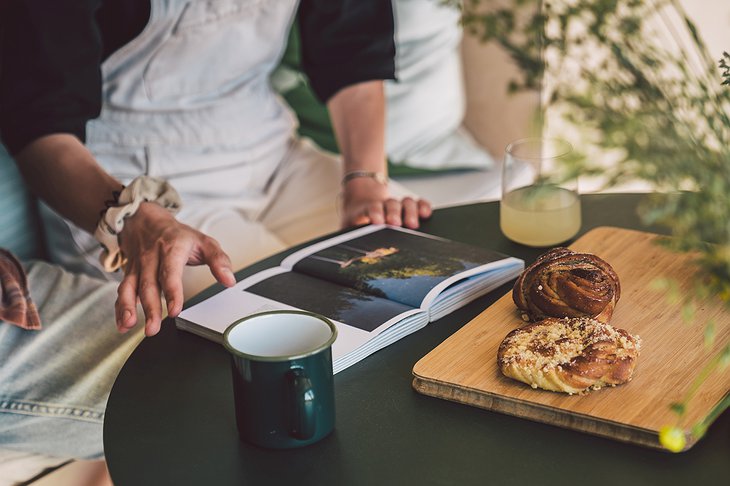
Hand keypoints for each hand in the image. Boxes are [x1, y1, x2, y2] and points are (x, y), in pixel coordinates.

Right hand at [114, 202, 235, 335]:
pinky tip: (123, 324)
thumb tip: (229, 280)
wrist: (146, 220)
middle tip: (153, 328)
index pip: (171, 272)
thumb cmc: (178, 235)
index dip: (172, 292)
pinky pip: (122, 291)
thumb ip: (219, 260)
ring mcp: (138, 267)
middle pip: (148, 285)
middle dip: (149, 308)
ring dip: (128, 308)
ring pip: (130, 288)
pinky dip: (120, 308)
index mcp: (171, 250)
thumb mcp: (204, 242)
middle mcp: (151, 259)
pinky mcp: (128, 274)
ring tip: (130, 325)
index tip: (174, 310)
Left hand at [341, 177, 431, 228]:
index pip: (371, 208)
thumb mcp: (346, 229)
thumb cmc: (354, 224)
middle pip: (391, 204)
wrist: (359, 206)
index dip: (375, 213)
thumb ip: (347, 236)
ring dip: (410, 212)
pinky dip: (423, 206)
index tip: (377, 221)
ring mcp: (397, 205)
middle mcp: (384, 206)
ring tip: (412, 225)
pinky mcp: (409, 207)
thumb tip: (348, 249)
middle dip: (394, 213)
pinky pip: (419, 203)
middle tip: (395, 223)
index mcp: (366, 210)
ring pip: (405, 202)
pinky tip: (426, 214)